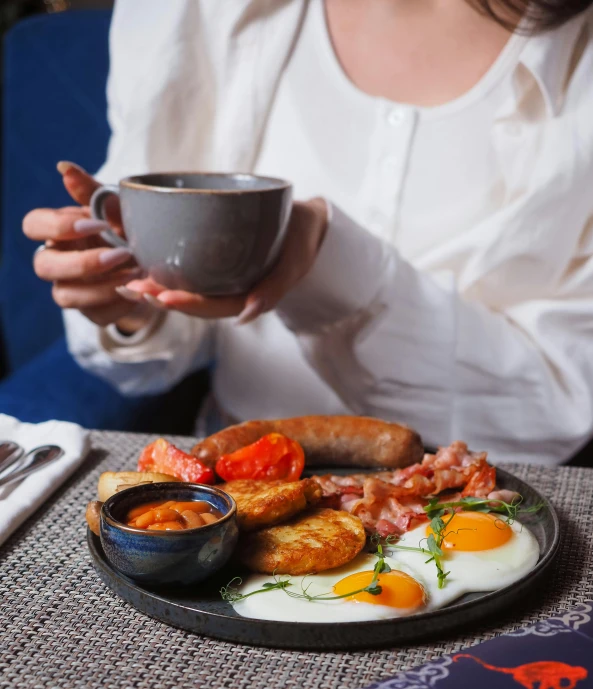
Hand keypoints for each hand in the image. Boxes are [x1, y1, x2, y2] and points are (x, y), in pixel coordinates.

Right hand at [23, 162, 153, 329]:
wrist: (158, 265)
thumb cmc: (129, 230)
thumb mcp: (119, 209)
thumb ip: (93, 192)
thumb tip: (64, 167)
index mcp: (59, 231)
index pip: (33, 225)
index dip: (58, 226)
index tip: (95, 223)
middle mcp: (58, 261)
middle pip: (43, 266)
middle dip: (81, 262)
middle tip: (121, 254)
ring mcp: (72, 290)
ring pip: (65, 296)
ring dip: (102, 287)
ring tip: (136, 274)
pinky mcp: (93, 313)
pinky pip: (98, 315)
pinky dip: (121, 304)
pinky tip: (141, 292)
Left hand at [122, 198, 328, 323]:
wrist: (307, 220)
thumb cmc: (303, 238)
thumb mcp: (296, 260)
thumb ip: (275, 287)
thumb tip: (247, 316)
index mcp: (249, 296)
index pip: (215, 306)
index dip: (188, 304)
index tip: (163, 297)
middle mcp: (232, 290)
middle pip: (195, 300)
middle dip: (163, 297)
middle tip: (132, 288)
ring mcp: (225, 277)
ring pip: (189, 287)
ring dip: (159, 286)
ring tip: (130, 280)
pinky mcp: (219, 261)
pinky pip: (191, 270)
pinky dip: (168, 268)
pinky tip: (145, 260)